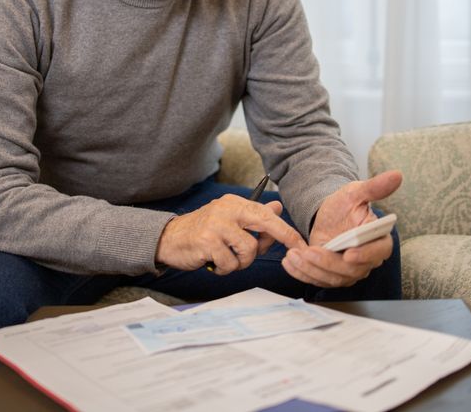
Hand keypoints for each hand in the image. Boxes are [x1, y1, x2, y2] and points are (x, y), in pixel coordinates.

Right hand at [155, 194, 305, 273]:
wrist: (169, 239)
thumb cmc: (203, 232)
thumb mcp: (229, 221)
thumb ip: (253, 217)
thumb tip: (277, 207)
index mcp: (235, 203)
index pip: (266, 214)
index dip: (286, 230)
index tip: (301, 244)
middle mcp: (227, 209)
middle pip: (264, 224)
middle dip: (282, 239)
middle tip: (293, 251)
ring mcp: (217, 225)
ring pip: (249, 250)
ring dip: (241, 262)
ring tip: (227, 259)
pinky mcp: (207, 242)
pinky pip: (231, 263)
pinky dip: (225, 268)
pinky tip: (214, 262)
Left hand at [282, 171, 401, 287]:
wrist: (328, 215)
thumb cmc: (345, 205)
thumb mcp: (356, 193)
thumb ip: (374, 187)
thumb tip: (397, 175)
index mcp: (378, 240)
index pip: (378, 252)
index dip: (365, 255)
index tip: (348, 253)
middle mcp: (366, 260)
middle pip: (351, 270)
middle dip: (328, 263)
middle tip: (310, 252)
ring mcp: (348, 271)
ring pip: (332, 278)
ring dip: (311, 269)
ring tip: (294, 255)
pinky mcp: (331, 276)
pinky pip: (317, 280)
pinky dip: (302, 274)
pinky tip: (288, 263)